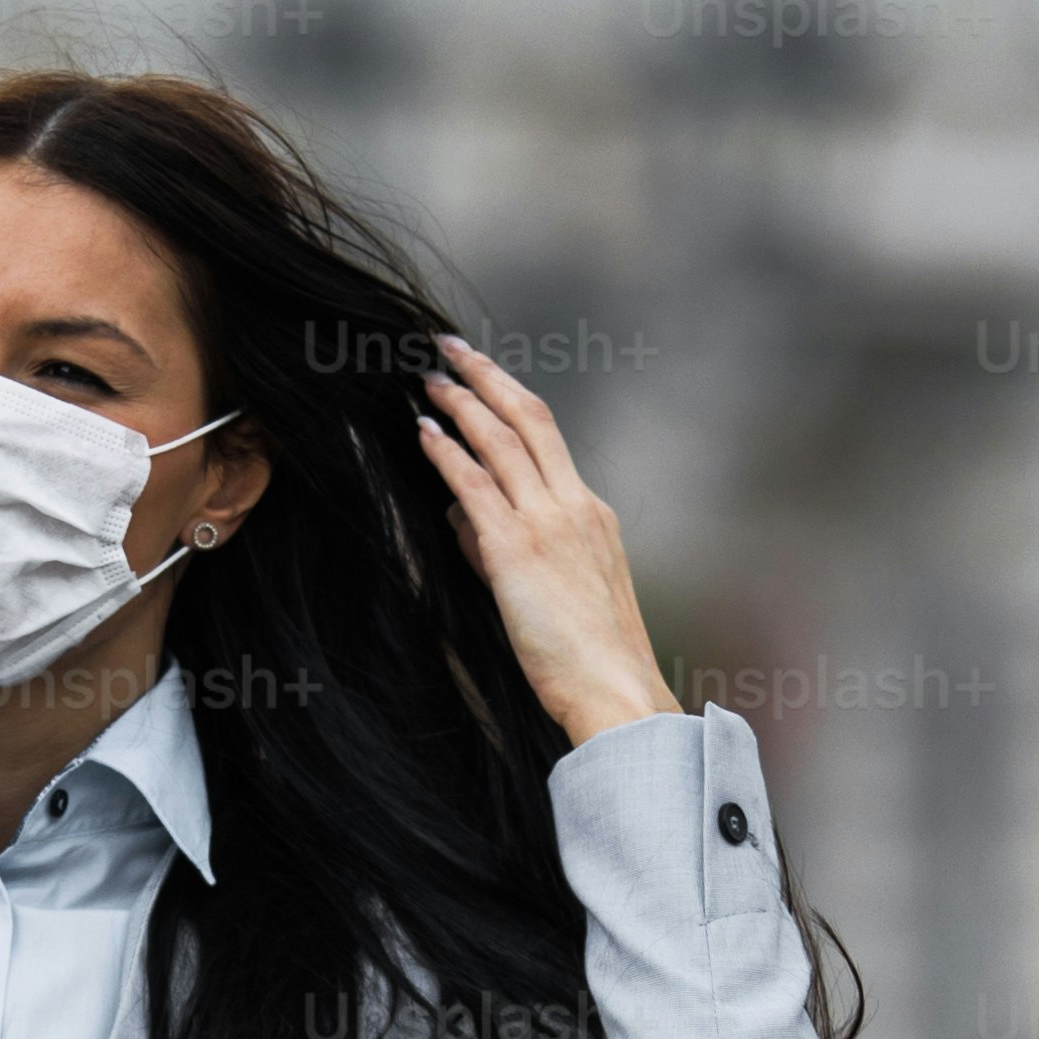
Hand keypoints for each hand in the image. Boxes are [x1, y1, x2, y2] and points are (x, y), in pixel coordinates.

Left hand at [410, 339, 671, 748]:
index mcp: (593, 515)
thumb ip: (508, 549)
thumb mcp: (559, 592)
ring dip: (461, 404)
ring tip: (428, 381)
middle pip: (530, 418)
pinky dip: (447, 452)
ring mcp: (548, 522)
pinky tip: (423, 432)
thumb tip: (463, 518)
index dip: (513, 401)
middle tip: (452, 348)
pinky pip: (476, 484)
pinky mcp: (517, 548)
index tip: (486, 377)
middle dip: (487, 376)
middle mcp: (575, 506)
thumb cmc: (591, 660)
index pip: (549, 441)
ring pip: (501, 441)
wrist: (616, 690)